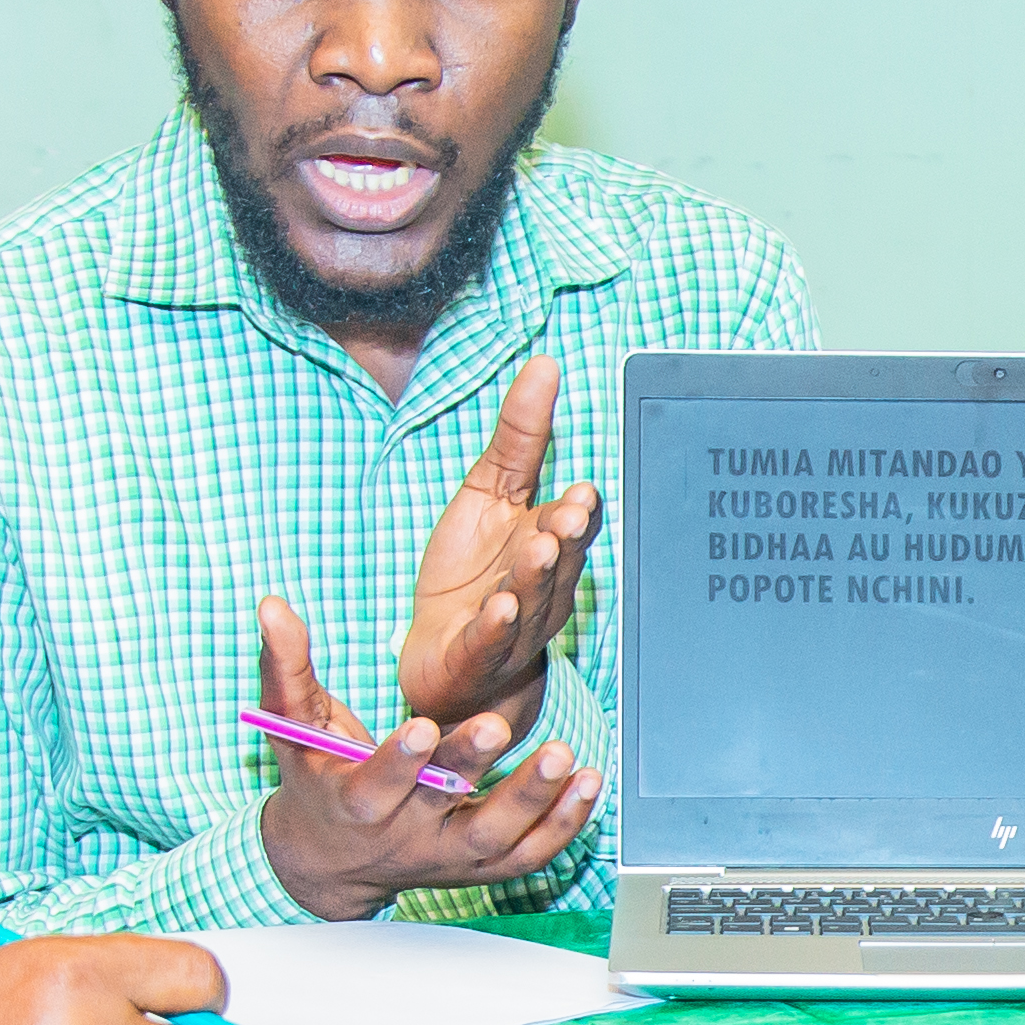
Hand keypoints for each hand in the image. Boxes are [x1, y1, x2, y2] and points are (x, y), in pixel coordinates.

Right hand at [251, 597, 603, 920]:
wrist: (331, 861)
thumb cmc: (316, 780)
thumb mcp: (291, 727)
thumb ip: (286, 666)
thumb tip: (271, 605)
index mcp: (357, 801)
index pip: (376, 785)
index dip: (399, 760)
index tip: (422, 725)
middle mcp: (405, 834)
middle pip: (443, 808)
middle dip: (473, 767)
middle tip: (501, 726)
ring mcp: (447, 854)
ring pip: (495, 839)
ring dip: (534, 800)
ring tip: (567, 757)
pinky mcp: (481, 866)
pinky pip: (528, 855)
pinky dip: (563, 825)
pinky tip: (590, 784)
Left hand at [399, 355, 603, 745]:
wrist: (444, 659)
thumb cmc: (474, 572)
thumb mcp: (490, 491)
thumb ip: (520, 435)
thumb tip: (545, 365)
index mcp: (548, 542)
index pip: (573, 522)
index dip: (578, 510)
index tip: (580, 491)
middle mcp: (542, 586)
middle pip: (560, 561)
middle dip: (566, 539)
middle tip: (568, 515)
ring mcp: (514, 626)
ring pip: (532, 599)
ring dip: (536, 576)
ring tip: (536, 548)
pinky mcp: (476, 657)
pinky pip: (492, 643)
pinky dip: (497, 627)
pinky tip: (500, 608)